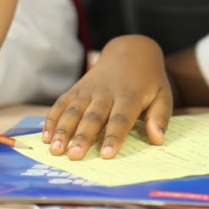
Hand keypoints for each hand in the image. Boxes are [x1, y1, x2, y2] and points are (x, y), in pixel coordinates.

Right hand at [43, 35, 172, 159]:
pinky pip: (62, 102)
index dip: (113, 136)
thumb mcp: (163, 95)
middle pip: (93, 117)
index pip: (121, 119)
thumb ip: (160, 117)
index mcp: (130, 96)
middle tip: (74, 156)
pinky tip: (45, 136)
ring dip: (63, 130)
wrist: (131, 51)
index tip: (106, 154)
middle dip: (83, 137)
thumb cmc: (149, 81)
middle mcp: (107, 92)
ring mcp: (89, 89)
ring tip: (55, 150)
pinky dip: (52, 118)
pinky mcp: (77, 88)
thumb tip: (157, 139)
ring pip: (74, 110)